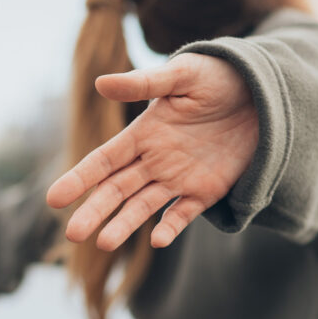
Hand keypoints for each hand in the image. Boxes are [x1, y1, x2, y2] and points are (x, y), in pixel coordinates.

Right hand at [45, 52, 258, 249]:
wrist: (263, 93)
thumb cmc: (218, 77)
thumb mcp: (182, 76)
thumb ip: (144, 84)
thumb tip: (99, 83)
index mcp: (143, 133)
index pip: (103, 161)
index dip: (79, 178)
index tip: (54, 199)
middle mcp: (155, 160)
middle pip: (116, 190)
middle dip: (94, 210)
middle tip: (73, 233)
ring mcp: (179, 178)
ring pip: (143, 206)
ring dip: (124, 224)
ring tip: (104, 242)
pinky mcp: (206, 191)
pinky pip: (183, 213)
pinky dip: (171, 227)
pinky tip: (158, 239)